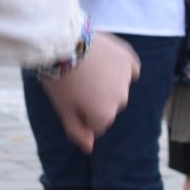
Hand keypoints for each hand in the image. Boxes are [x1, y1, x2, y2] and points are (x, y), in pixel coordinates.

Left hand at [41, 30, 139, 153]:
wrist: (64, 41)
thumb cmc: (59, 77)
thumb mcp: (62, 107)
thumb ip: (77, 130)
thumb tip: (89, 148)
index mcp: (104, 115)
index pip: (96, 124)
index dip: (80, 113)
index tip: (69, 98)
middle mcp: (121, 100)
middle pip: (109, 107)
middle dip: (95, 99)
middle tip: (76, 82)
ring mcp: (127, 79)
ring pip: (119, 88)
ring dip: (108, 84)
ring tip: (87, 69)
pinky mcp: (129, 58)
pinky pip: (129, 70)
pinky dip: (119, 69)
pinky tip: (105, 62)